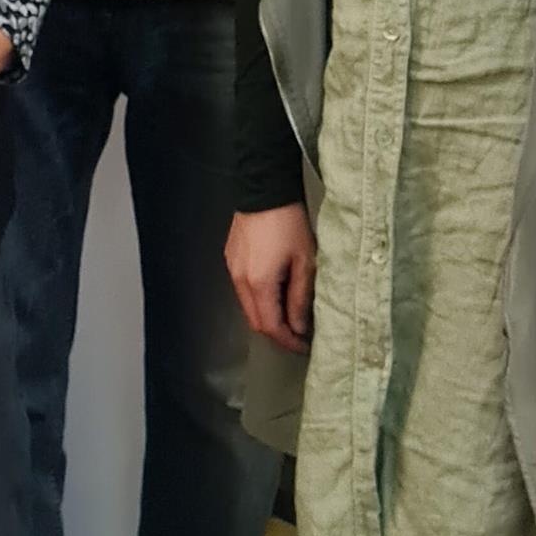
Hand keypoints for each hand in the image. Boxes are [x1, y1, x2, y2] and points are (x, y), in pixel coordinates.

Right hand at [225, 205, 315, 354]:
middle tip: (298, 334)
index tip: (304, 346)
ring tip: (289, 312)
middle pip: (255, 320)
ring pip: (247, 305)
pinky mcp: (230, 257)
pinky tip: (275, 290)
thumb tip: (298, 326)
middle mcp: (239, 280)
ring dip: (267, 315)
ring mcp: (231, 268)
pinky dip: (258, 298)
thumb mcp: (305, 262)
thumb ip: (300, 298)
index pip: (270, 326)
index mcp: (258, 284)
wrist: (265, 189)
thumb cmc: (289, 224)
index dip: (287, 341)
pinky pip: (242, 288)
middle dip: (276, 332)